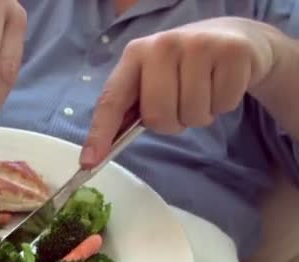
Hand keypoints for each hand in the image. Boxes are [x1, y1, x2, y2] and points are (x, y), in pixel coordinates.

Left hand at [80, 17, 276, 167]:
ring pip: (193, 114)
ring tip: (203, 92)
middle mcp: (162, 46)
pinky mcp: (231, 52)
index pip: (112, 100)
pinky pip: (224, 105)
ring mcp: (197, 46)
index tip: (89, 162)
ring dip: (199, 115)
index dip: (100, 133)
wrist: (232, 38)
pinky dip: (224, 105)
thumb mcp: (152, 79)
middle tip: (179, 106)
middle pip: (158, 116)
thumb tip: (101, 152)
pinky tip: (221, 84)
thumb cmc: (182, 69)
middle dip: (170, 123)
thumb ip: (131, 108)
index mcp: (134, 55)